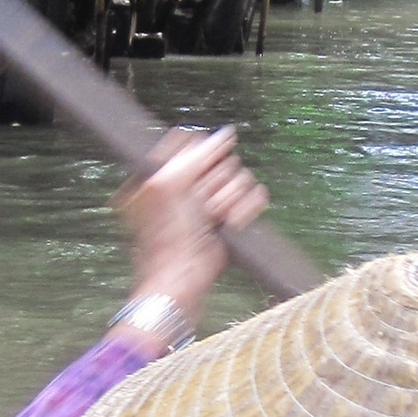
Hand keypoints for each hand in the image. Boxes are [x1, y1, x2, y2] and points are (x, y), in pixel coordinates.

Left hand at [115, 126, 265, 329]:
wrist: (180, 281)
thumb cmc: (164, 238)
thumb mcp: (166, 185)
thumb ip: (195, 155)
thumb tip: (226, 135)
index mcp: (163, 171)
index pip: (192, 141)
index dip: (198, 157)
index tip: (192, 176)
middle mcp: (186, 184)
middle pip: (221, 160)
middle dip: (214, 184)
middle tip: (200, 206)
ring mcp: (210, 202)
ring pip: (240, 177)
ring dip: (230, 199)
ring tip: (214, 219)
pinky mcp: (231, 218)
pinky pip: (255, 197)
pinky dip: (246, 210)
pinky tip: (232, 222)